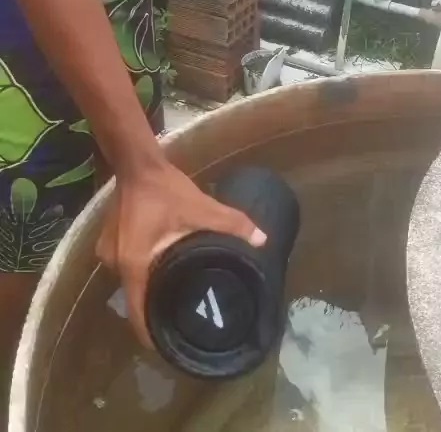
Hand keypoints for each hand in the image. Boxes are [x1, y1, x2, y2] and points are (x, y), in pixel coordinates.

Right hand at [96, 149, 266, 346]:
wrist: (137, 162)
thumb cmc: (165, 189)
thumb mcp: (200, 208)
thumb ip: (231, 224)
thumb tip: (263, 240)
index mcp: (133, 266)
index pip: (138, 316)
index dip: (153, 338)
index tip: (172, 348)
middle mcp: (114, 265)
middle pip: (135, 300)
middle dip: (157, 311)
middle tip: (183, 317)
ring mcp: (107, 253)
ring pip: (132, 283)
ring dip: (150, 289)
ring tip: (176, 296)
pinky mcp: (109, 242)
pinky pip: (128, 267)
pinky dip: (143, 272)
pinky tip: (163, 268)